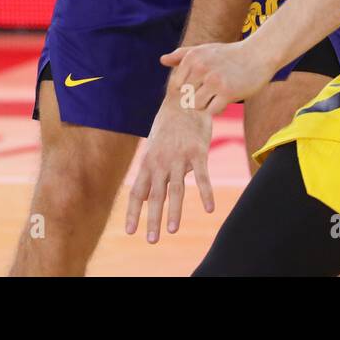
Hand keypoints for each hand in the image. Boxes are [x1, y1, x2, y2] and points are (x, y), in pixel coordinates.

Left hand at [125, 100, 214, 242]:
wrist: (184, 99)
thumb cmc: (168, 127)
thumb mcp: (154, 148)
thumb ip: (151, 173)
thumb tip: (147, 198)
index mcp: (148, 162)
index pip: (138, 192)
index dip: (134, 212)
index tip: (130, 232)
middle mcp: (161, 161)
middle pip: (155, 195)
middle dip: (152, 219)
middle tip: (152, 240)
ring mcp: (179, 157)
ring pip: (176, 189)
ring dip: (174, 211)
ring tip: (172, 230)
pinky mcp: (198, 152)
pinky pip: (202, 177)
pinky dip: (206, 193)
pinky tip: (209, 209)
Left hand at [162, 38, 276, 114]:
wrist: (258, 54)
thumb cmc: (229, 54)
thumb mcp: (205, 49)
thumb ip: (182, 55)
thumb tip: (161, 60)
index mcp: (192, 57)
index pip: (178, 85)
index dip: (189, 88)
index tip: (202, 82)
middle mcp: (201, 68)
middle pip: (187, 96)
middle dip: (198, 96)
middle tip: (213, 88)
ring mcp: (214, 81)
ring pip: (197, 105)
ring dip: (207, 103)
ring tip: (219, 92)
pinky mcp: (227, 92)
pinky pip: (212, 110)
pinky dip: (219, 107)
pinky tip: (228, 96)